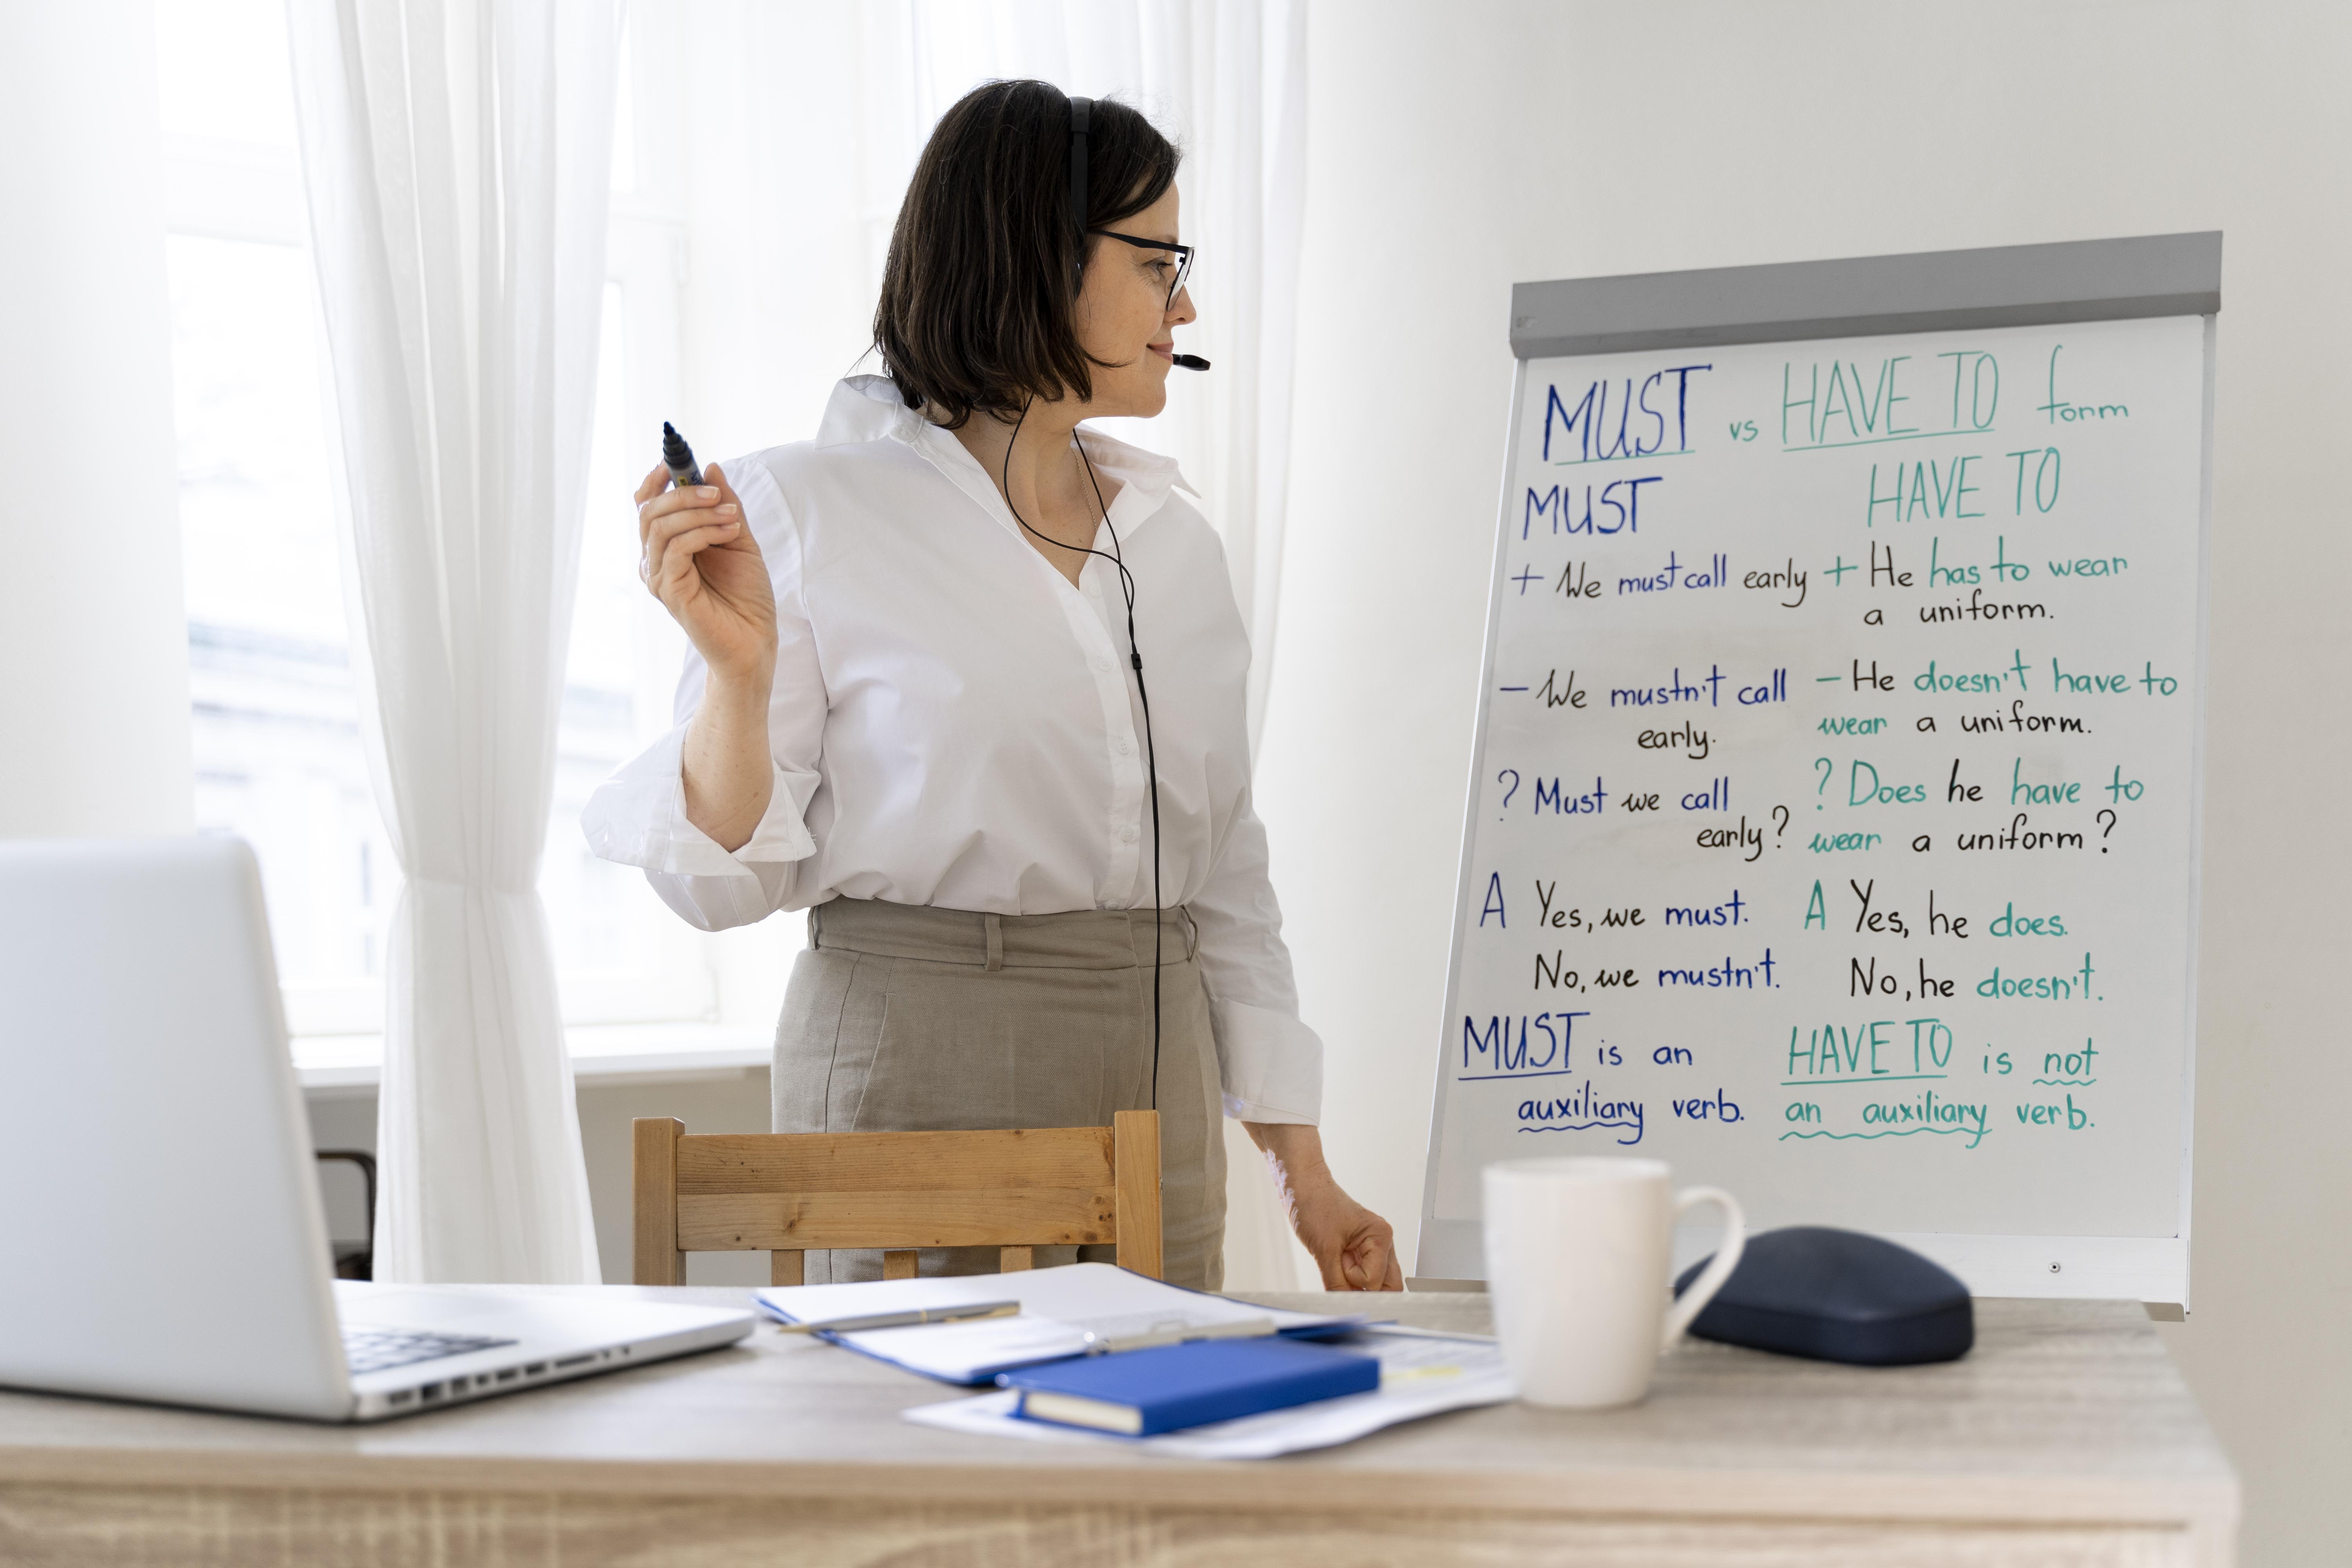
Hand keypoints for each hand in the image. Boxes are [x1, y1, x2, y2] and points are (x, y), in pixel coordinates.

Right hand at [635, 460, 776, 685]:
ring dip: (698, 512)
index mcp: (667, 544)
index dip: (657, 478)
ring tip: (731, 515)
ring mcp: (658, 576)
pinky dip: (703, 532)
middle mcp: (655, 559)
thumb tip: (710, 467)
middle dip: (683, 492)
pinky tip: (729, 532)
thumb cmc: (746, 594)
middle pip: (649, 510)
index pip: (647, 503)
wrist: (755, 639)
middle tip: (717, 493)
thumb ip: (724, 505)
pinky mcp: (668, 591)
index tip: (678, 458)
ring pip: (660, 525)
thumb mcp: (739, 537)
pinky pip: (675, 548)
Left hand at [1244, 1123, 1404, 1291]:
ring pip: (1376, 1284)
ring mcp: (1374, 1248)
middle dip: (1364, 1292)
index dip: (1352, 1279)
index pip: (1375, 1281)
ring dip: (1355, 1285)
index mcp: (1381, 1236)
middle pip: (1388, 1287)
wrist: (1302, 1186)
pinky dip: (1349, 1279)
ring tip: (1337, 1263)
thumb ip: (1337, 1283)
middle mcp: (1383, 1243)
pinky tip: (1336, 1264)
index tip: (1337, 1262)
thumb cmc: (1314, 1206)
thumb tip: (1344, 1308)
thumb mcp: (1324, 1250)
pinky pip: (1363, 1276)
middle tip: (1340, 1279)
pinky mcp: (1362, 1252)